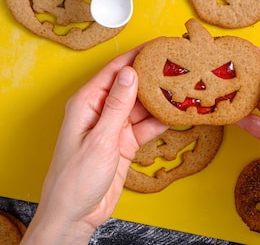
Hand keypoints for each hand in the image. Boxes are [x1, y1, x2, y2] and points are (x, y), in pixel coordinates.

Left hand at [22, 46, 167, 244]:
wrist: (75, 215)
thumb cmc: (75, 178)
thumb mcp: (99, 139)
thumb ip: (117, 106)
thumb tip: (130, 73)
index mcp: (87, 103)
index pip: (116, 70)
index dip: (138, 55)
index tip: (159, 44)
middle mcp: (101, 111)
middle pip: (132, 86)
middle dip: (154, 75)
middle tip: (179, 64)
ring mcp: (114, 127)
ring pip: (142, 106)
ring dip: (161, 99)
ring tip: (185, 86)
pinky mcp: (124, 143)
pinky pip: (146, 126)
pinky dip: (161, 121)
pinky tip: (177, 112)